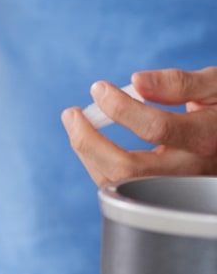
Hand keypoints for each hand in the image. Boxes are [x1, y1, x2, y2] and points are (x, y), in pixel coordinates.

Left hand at [61, 66, 216, 186]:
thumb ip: (180, 83)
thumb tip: (136, 81)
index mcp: (207, 137)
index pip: (156, 128)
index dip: (122, 108)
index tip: (99, 89)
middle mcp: (190, 169)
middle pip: (127, 168)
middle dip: (89, 141)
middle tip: (71, 113)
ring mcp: (174, 186)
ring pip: (118, 183)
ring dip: (87, 153)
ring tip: (75, 122)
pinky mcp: (159, 193)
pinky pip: (120, 185)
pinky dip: (98, 163)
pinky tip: (92, 140)